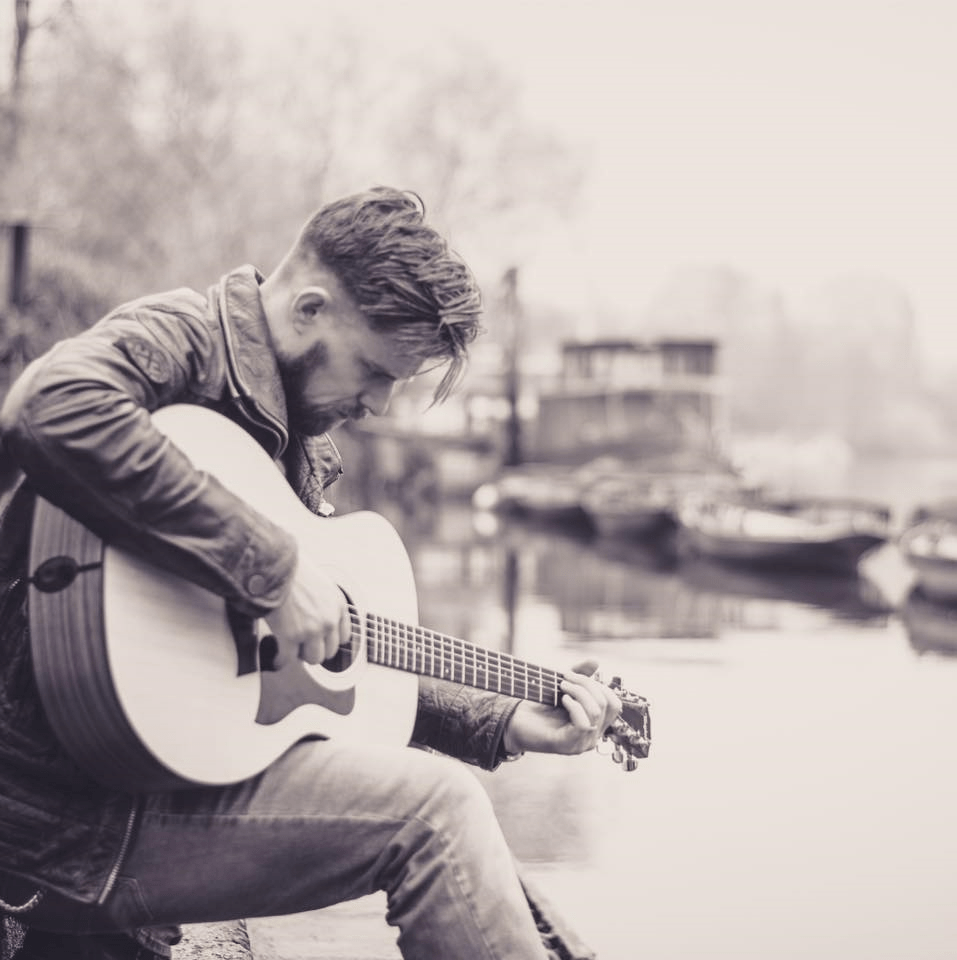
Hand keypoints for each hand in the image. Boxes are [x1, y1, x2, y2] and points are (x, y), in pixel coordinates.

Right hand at [264, 554, 351, 668]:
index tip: (320, 640)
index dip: (329, 640)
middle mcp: (329, 620)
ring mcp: (311, 630)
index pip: (343, 636)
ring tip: (291, 649)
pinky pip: (287, 660)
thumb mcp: (320, 582)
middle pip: (329, 651)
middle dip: (315, 649)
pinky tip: (277, 658)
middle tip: (302, 645)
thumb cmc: (292, 568)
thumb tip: (316, 613)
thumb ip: (323, 601)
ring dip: (300, 655)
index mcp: (338, 605)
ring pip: (312, 659)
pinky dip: (281, 661)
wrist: (274, 565)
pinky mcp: (290, 637)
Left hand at [502, 659, 621, 756]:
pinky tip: (563, 700)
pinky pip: (584, 724)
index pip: (614, 704)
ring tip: (562, 685)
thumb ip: (580, 675)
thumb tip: (595, 661)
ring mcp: (582, 743)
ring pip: (596, 712)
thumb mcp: (563, 687)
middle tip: (565, 677)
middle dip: (587, 684)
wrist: (514, 721)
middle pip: (606, 704)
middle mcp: (593, 736)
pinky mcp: (568, 746)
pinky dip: (575, 706)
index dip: (600, 685)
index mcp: (595, 724)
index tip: (576, 675)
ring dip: (579, 692)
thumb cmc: (539, 705)